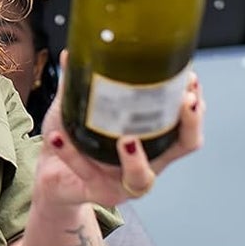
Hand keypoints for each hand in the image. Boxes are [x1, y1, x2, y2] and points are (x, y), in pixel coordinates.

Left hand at [37, 62, 203, 192]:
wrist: (49, 172)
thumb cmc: (76, 138)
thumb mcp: (78, 107)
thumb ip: (78, 84)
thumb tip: (73, 52)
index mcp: (153, 139)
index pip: (187, 123)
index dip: (195, 105)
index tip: (191, 80)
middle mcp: (148, 161)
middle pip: (184, 146)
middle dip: (190, 124)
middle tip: (185, 101)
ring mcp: (125, 181)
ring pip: (142, 177)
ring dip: (136, 159)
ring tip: (127, 139)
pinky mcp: (98, 193)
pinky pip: (86, 173)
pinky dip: (71, 153)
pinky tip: (59, 136)